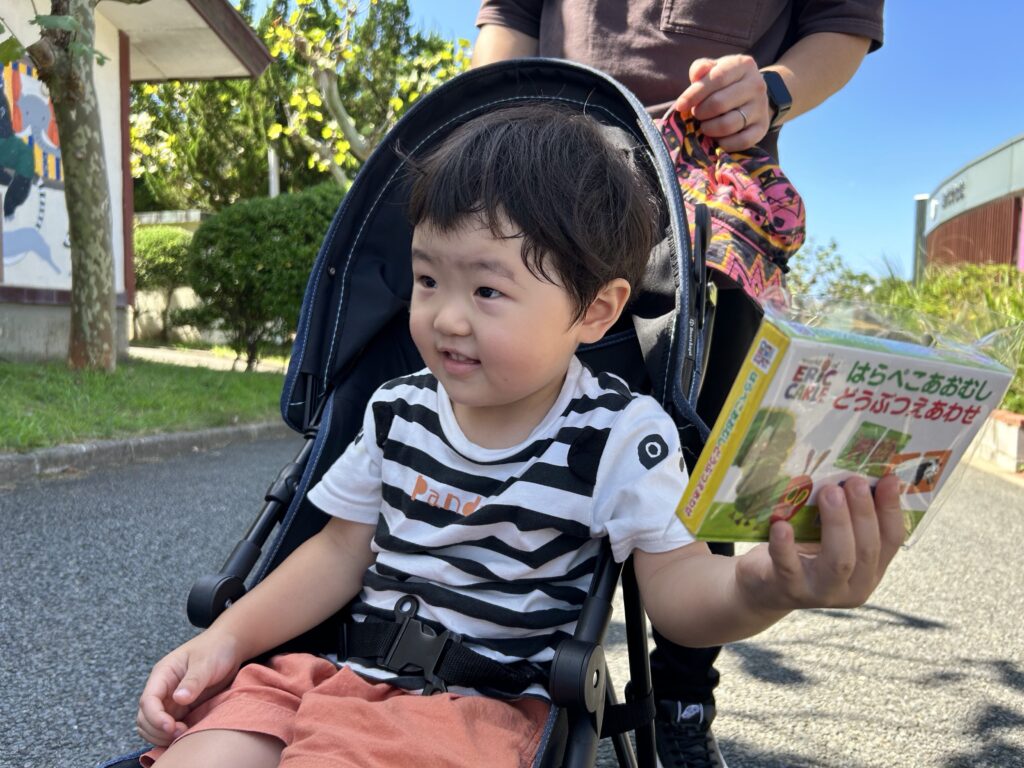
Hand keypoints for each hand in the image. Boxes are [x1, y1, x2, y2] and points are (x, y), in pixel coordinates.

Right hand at [135, 630, 241, 745]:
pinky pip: (169, 728)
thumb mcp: (206, 662)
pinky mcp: (182, 709)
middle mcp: (162, 689)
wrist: (229, 647)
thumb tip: (179, 699)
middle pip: (145, 718)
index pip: (148, 701)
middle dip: (158, 730)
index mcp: (163, 674)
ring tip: (185, 735)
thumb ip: (193, 681)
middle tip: (182, 733)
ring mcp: (170, 701)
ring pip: (153, 726)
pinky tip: (188, 735)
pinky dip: (173, 736)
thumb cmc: (215, 649)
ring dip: (163, 736)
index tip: (170, 727)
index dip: (155, 718)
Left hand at [673, 55, 771, 151]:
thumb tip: (697, 75)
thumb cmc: (725, 82)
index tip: (680, 105)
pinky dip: (725, 144)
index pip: (717, 78)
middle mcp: (756, 85)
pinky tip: (718, 139)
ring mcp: (761, 107)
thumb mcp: (714, 69)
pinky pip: (742, 141)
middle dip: (701, 112)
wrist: (753, 95)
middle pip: (719, 103)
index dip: (695, 94)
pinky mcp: (763, 127)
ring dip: (710, 129)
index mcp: (743, 65)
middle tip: (696, 114)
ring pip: (728, 124)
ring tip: (705, 126)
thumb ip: (701, 68)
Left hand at [736, 474, 905, 611]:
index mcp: (871, 570)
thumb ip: (848, 516)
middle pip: (867, 550)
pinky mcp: (789, 589)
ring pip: (839, 561)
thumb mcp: (831, 537)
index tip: (889, 479)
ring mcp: (821, 592)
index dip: (892, 509)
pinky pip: (789, 566)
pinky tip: (781, 524)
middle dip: (863, 513)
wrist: (765, 585)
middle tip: (853, 481)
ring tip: (828, 492)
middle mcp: (853, 586)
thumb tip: (862, 474)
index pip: (891, 540)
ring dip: (837, 523)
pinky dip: (786, 545)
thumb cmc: (803, 553)